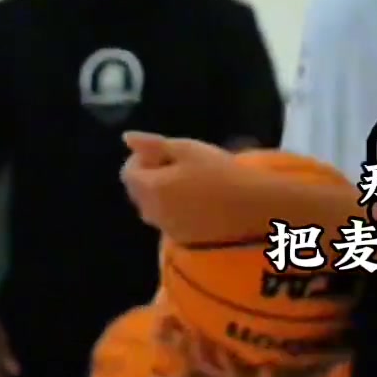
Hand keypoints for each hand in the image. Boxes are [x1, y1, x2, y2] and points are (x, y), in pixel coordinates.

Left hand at [121, 132, 249, 243]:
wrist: (249, 206)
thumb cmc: (219, 172)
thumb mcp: (188, 149)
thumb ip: (155, 144)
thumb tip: (127, 138)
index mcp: (150, 188)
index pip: (128, 172)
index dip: (143, 157)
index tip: (167, 150)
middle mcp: (152, 212)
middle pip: (138, 191)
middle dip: (150, 175)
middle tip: (181, 163)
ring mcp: (167, 228)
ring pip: (153, 206)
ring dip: (162, 192)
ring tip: (192, 180)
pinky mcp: (183, 238)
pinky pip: (168, 219)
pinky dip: (175, 208)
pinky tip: (200, 200)